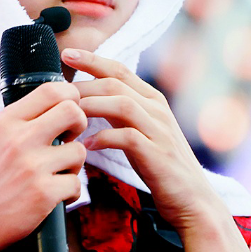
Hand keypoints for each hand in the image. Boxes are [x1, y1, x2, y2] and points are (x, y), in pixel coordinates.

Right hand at [0, 81, 87, 251]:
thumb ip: (22, 121)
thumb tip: (60, 103)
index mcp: (5, 121)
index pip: (51, 89)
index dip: (70, 98)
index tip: (67, 115)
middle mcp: (19, 138)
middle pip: (72, 111)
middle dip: (79, 125)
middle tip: (68, 140)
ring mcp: (32, 166)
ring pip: (79, 151)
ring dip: (73, 165)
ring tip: (55, 175)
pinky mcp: (43, 193)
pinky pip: (77, 184)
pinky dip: (70, 192)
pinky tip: (53, 197)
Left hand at [61, 48, 223, 234]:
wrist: (192, 198)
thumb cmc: (158, 164)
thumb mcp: (138, 129)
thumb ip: (117, 111)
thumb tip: (85, 97)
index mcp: (151, 99)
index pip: (119, 69)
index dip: (92, 59)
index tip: (67, 53)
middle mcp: (157, 109)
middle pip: (116, 83)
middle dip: (84, 82)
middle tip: (58, 90)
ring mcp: (159, 130)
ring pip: (122, 104)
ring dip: (91, 107)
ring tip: (69, 115)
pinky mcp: (158, 154)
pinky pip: (127, 138)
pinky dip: (103, 139)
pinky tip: (85, 147)